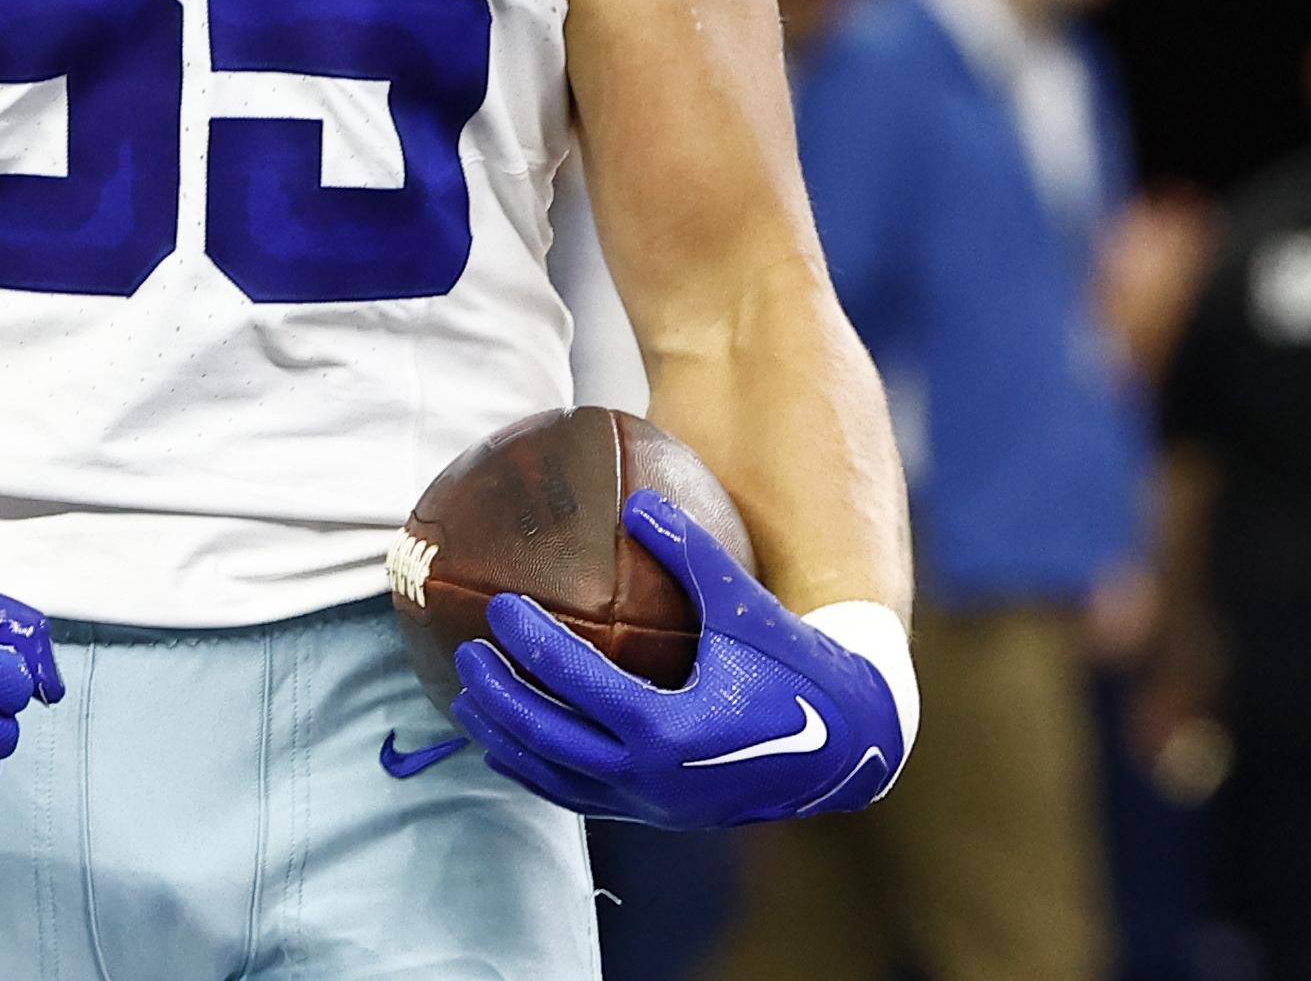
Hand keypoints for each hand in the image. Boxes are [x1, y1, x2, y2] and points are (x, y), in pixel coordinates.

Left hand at [451, 492, 904, 827]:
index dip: (532, 642)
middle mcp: (650, 777)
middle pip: (548, 737)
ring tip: (466, 700)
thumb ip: (690, 552)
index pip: (577, 682)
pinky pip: (575, 795)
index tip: (499, 605)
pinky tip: (510, 742)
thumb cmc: (795, 668)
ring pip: (553, 777)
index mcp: (670, 729)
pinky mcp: (651, 812)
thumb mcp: (746, 606)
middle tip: (466, 650)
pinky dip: (535, 769)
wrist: (844, 748)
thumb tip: (635, 498)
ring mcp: (647, 803)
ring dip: (505, 739)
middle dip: (499, 696)